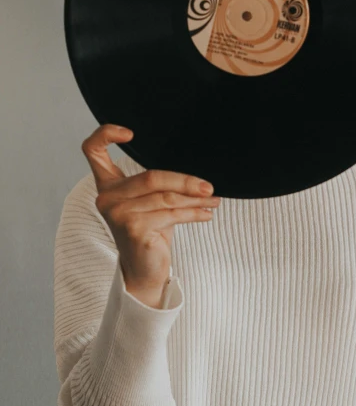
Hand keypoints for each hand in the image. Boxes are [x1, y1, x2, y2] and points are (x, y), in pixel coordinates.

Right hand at [81, 123, 220, 304]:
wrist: (145, 271)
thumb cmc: (149, 233)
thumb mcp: (150, 203)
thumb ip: (158, 185)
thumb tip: (196, 175)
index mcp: (107, 186)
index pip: (92, 151)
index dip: (105, 134)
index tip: (130, 133)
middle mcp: (106, 198)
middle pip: (150, 177)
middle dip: (185, 181)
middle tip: (208, 186)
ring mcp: (118, 214)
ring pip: (165, 197)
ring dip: (195, 199)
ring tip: (213, 200)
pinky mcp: (133, 228)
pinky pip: (171, 214)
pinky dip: (193, 213)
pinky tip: (206, 214)